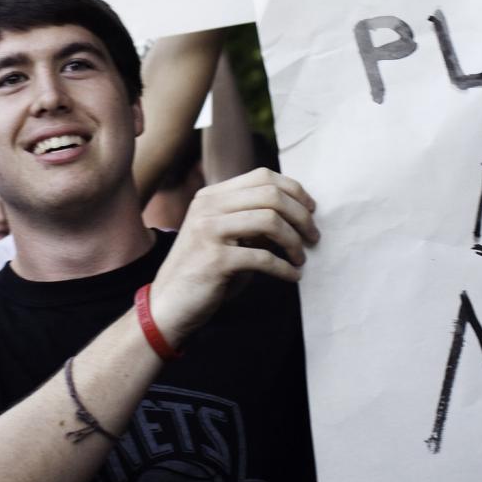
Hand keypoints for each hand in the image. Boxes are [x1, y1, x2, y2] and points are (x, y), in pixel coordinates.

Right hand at [149, 167, 316, 345]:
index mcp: (211, 196)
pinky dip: (285, 268)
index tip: (311, 210)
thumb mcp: (224, 235)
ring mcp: (209, 231)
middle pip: (271, 195)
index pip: (262, 176)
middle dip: (301, 216)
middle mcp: (208, 207)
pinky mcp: (215, 260)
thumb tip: (297, 213)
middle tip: (313, 236)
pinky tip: (293, 276)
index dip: (294, 190)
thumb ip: (251, 219)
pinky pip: (263, 258)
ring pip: (270, 221)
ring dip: (294, 241)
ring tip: (301, 258)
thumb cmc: (204, 270)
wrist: (168, 306)